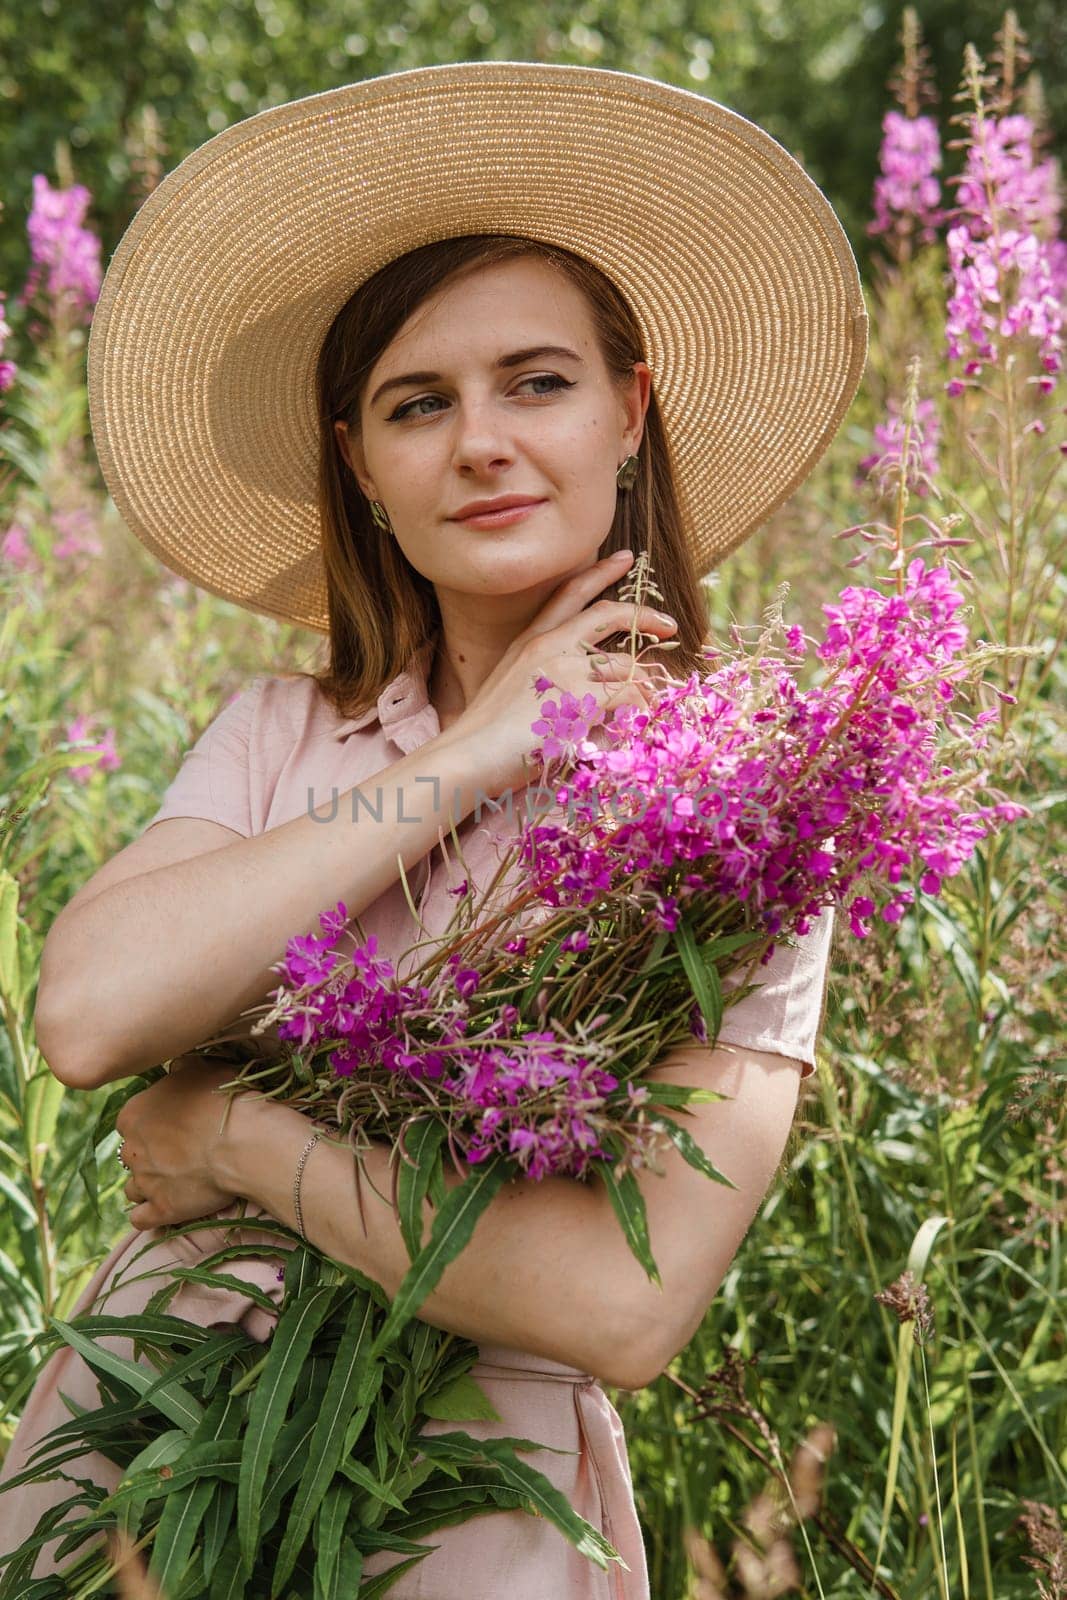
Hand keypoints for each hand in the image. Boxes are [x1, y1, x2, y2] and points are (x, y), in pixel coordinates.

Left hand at [114, 1056, 253, 1230]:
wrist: (243, 1142)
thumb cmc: (224, 1100)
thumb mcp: (203, 1070)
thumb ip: (181, 1070)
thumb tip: (176, 1068)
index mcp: (134, 1113)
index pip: (131, 1121)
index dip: (152, 1124)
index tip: (173, 1126)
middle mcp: (131, 1148)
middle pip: (131, 1154)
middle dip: (149, 1155)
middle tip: (179, 1153)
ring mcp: (145, 1182)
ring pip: (133, 1187)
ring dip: (149, 1185)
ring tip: (175, 1181)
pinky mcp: (161, 1209)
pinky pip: (140, 1218)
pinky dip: (149, 1214)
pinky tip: (166, 1207)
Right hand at [443, 549, 677, 796]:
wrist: (464, 758)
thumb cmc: (482, 739)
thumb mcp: (513, 697)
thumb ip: (544, 686)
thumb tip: (580, 698)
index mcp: (528, 642)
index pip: (568, 593)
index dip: (599, 572)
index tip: (623, 558)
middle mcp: (546, 645)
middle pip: (606, 613)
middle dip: (643, 614)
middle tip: (669, 623)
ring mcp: (563, 668)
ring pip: (624, 665)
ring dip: (644, 685)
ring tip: (650, 707)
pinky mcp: (579, 698)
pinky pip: (628, 694)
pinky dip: (640, 707)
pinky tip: (639, 722)